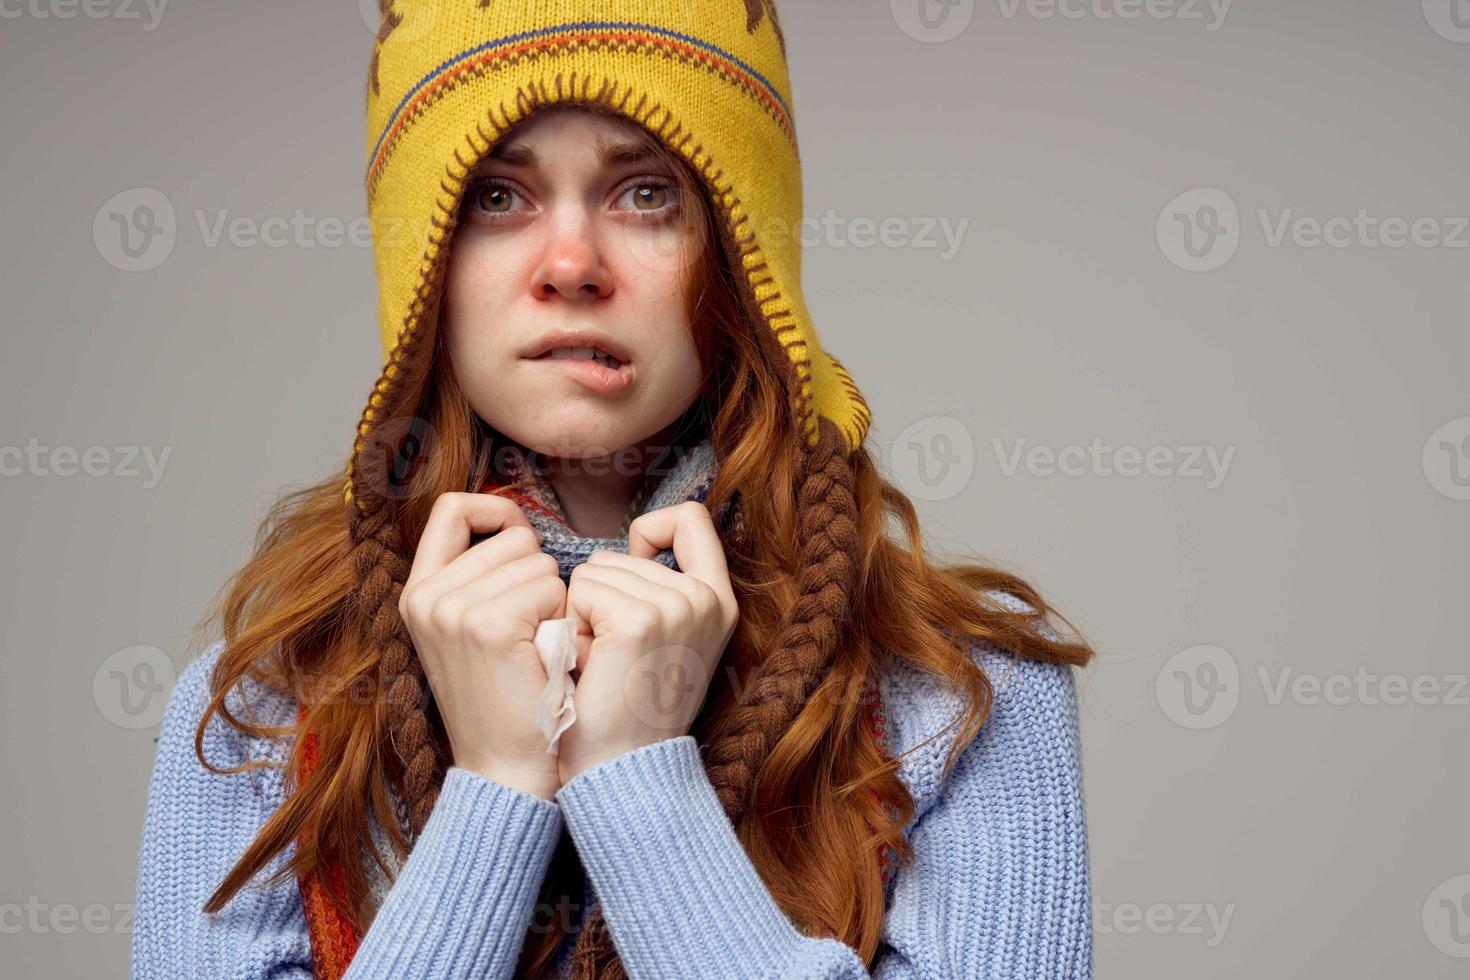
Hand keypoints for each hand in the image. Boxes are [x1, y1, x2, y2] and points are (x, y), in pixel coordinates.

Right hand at [397, 492, 567, 800]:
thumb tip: (516, 526)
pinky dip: (562, 619)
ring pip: (538, 561)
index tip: (523, 540)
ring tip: (537, 648)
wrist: (508, 770)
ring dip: (554, 601)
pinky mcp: (487, 626)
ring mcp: (451, 609)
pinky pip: (550, 589)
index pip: (453, 508)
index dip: (498, 512)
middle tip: (531, 633)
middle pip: (512, 537)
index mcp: (417, 591)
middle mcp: (425, 595)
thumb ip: (482, 576)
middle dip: (538, 575)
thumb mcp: (475, 629)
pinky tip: (547, 656)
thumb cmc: (510, 697)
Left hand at [555, 501, 739, 784]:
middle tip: (613, 656)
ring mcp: (677, 606)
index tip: (633, 567)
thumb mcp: (666, 641)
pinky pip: (580, 590)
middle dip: (600, 597)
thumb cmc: (629, 710)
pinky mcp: (639, 620)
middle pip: (622, 552)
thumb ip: (662, 591)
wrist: (622, 770)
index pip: (690, 519)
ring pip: (594, 570)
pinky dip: (572, 626)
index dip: (651, 531)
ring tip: (602, 663)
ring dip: (583, 615)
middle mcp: (706, 598)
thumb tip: (632, 545)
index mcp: (719, 601)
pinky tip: (589, 664)